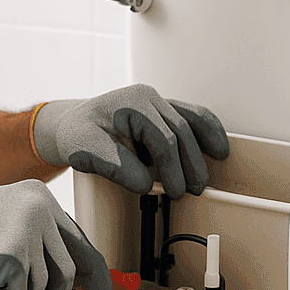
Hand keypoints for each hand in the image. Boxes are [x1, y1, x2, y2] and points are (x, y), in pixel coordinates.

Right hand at [0, 180, 112, 289]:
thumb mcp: (13, 224)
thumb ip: (45, 244)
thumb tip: (84, 279)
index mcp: (42, 198)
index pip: (79, 241)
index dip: (95, 273)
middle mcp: (40, 209)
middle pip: (68, 269)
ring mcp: (28, 231)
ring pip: (45, 286)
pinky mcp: (14, 255)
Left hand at [32, 84, 229, 197]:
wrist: (72, 124)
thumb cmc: (77, 135)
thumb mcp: (86, 152)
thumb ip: (115, 167)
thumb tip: (146, 183)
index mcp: (132, 103)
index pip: (162, 138)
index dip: (172, 168)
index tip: (174, 192)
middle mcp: (147, 97)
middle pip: (180, 131)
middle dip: (190, 164)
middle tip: (192, 190)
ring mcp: (157, 101)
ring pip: (191, 120)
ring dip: (204, 147)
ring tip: (206, 174)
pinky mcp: (162, 108)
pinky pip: (192, 114)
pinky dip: (207, 130)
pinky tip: (217, 147)